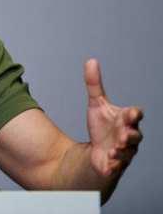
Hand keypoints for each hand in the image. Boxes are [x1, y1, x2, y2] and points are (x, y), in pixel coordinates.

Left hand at [85, 59, 143, 176]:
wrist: (98, 151)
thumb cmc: (102, 127)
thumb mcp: (96, 104)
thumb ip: (94, 84)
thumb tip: (91, 60)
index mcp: (125, 120)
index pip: (135, 115)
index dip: (134, 114)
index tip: (130, 112)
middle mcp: (128, 136)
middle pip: (135, 134)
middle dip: (130, 133)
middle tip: (123, 133)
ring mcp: (124, 151)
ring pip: (129, 151)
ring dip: (123, 149)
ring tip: (115, 147)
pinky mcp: (116, 164)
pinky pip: (118, 165)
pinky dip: (115, 163)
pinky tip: (109, 160)